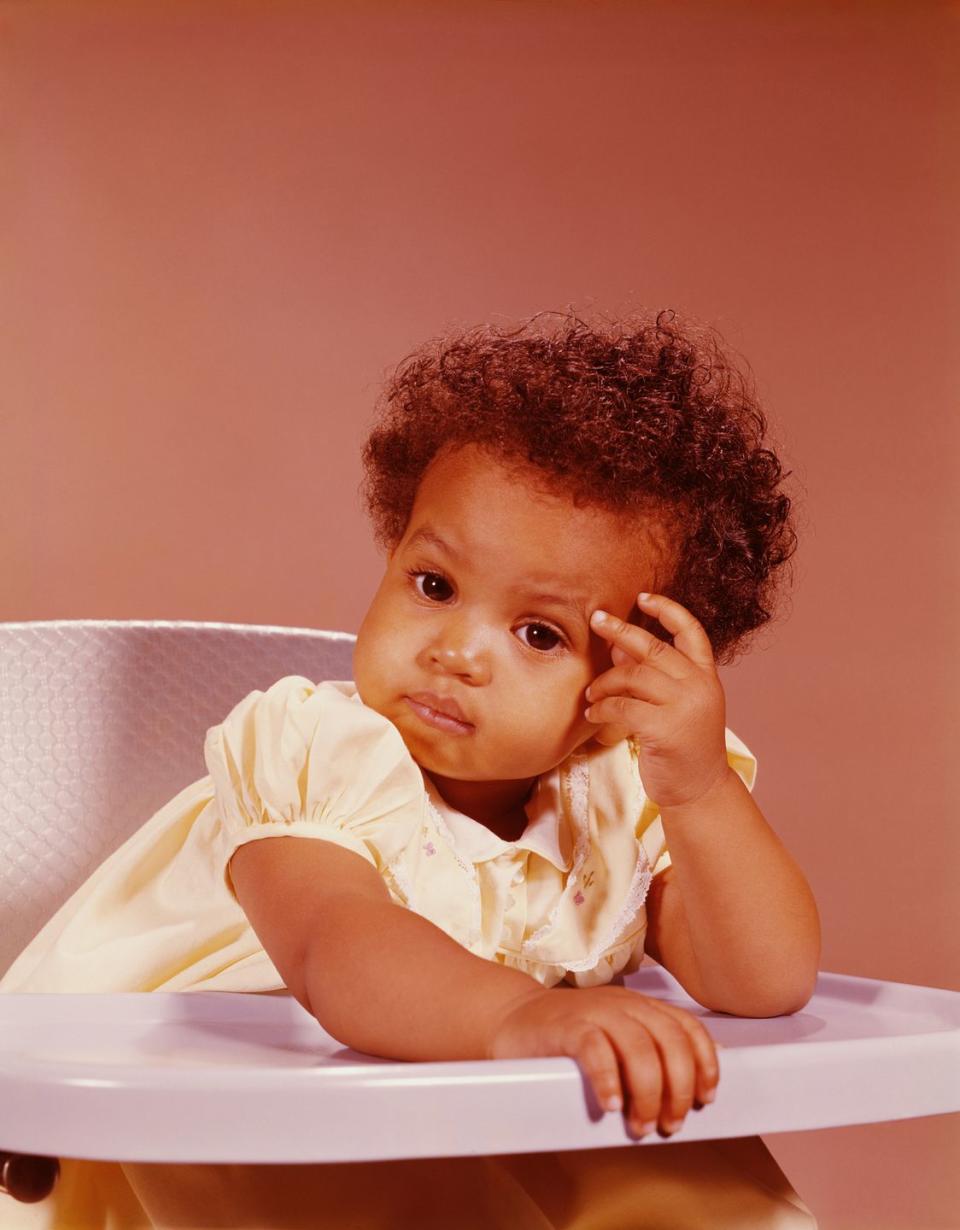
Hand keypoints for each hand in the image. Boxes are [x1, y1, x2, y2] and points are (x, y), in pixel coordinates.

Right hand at [488, 984, 718, 1136]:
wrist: (512, 1018)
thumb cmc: (570, 1039)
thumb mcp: (617, 1039)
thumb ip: (648, 1054)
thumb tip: (692, 1091)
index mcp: (641, 1007)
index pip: (688, 1028)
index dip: (705, 1064)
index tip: (705, 1100)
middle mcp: (624, 1005)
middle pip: (670, 1041)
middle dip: (678, 1089)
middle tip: (668, 1125)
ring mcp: (594, 1012)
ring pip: (639, 1047)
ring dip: (648, 1092)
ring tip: (640, 1125)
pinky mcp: (566, 1026)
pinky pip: (595, 1048)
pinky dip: (608, 1079)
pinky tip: (610, 1105)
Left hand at [584, 592, 729, 808]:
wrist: (698, 790)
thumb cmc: (683, 746)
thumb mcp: (675, 705)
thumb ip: (654, 675)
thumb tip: (618, 642)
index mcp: (705, 677)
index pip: (692, 632)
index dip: (667, 610)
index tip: (642, 597)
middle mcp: (699, 686)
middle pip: (653, 647)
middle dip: (620, 630)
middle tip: (595, 620)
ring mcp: (685, 706)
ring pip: (633, 676)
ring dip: (604, 682)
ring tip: (590, 695)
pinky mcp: (666, 728)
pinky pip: (623, 706)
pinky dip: (602, 707)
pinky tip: (593, 714)